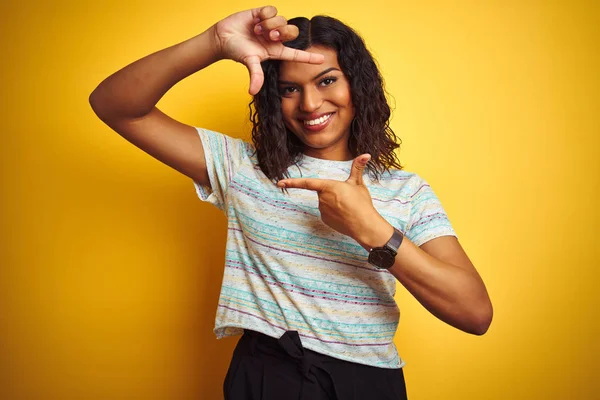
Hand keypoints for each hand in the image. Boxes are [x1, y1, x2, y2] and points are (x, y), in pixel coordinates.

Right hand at [212, 5, 323, 94]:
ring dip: (270, 24)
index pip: (296, 54)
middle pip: (293, 32)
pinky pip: (272, 10)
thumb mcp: (249, 62)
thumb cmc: (236, 51)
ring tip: (258, 30)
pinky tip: (256, 20)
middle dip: (283, 32)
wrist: (223, 37)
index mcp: (276, 51)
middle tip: (269, 36)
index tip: (322, 60)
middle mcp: (276, 38)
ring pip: (282, 19)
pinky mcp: (263, 13)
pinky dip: (264, 15)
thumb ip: (255, 75)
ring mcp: (271, 25)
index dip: (309, 57)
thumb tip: (253, 92)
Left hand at [277, 154, 391, 245]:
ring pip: (325, 202)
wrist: (364, 225)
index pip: (306, 183)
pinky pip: (327, 212)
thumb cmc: (361, 203)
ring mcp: (322, 210)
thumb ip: (357, 168)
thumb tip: (366, 154)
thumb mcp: (358, 184)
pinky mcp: (324, 219)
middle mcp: (322, 198)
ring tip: (348, 207)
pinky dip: (334, 213)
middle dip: (333, 193)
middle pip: (323, 192)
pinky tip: (344, 215)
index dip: (292, 182)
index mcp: (328, 186)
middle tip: (348, 198)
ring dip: (334, 203)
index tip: (280, 183)